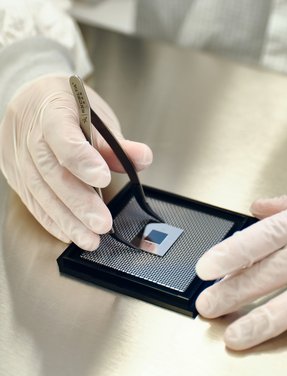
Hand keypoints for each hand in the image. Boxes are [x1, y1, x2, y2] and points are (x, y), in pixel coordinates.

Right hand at [0, 74, 151, 249]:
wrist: (30, 98)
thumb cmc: (68, 106)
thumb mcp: (95, 115)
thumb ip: (117, 142)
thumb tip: (144, 159)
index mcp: (51, 111)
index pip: (62, 137)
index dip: (82, 159)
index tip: (103, 179)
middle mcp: (29, 135)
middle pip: (52, 172)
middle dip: (79, 202)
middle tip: (101, 224)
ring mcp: (18, 157)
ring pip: (41, 193)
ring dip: (67, 220)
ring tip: (89, 239)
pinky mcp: (15, 175)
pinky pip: (32, 201)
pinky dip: (52, 220)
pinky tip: (69, 234)